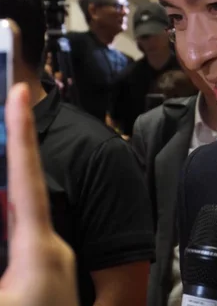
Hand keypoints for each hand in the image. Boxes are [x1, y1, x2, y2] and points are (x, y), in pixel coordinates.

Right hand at [0, 84, 78, 305]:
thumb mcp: (8, 286)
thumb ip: (4, 245)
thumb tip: (7, 203)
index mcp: (38, 250)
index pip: (24, 177)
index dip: (20, 132)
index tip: (19, 90)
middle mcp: (50, 251)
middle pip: (15, 202)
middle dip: (4, 176)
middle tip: (7, 122)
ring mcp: (52, 267)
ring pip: (14, 227)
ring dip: (4, 213)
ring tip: (9, 248)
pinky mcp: (48, 281)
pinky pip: (20, 248)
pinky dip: (6, 237)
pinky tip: (7, 265)